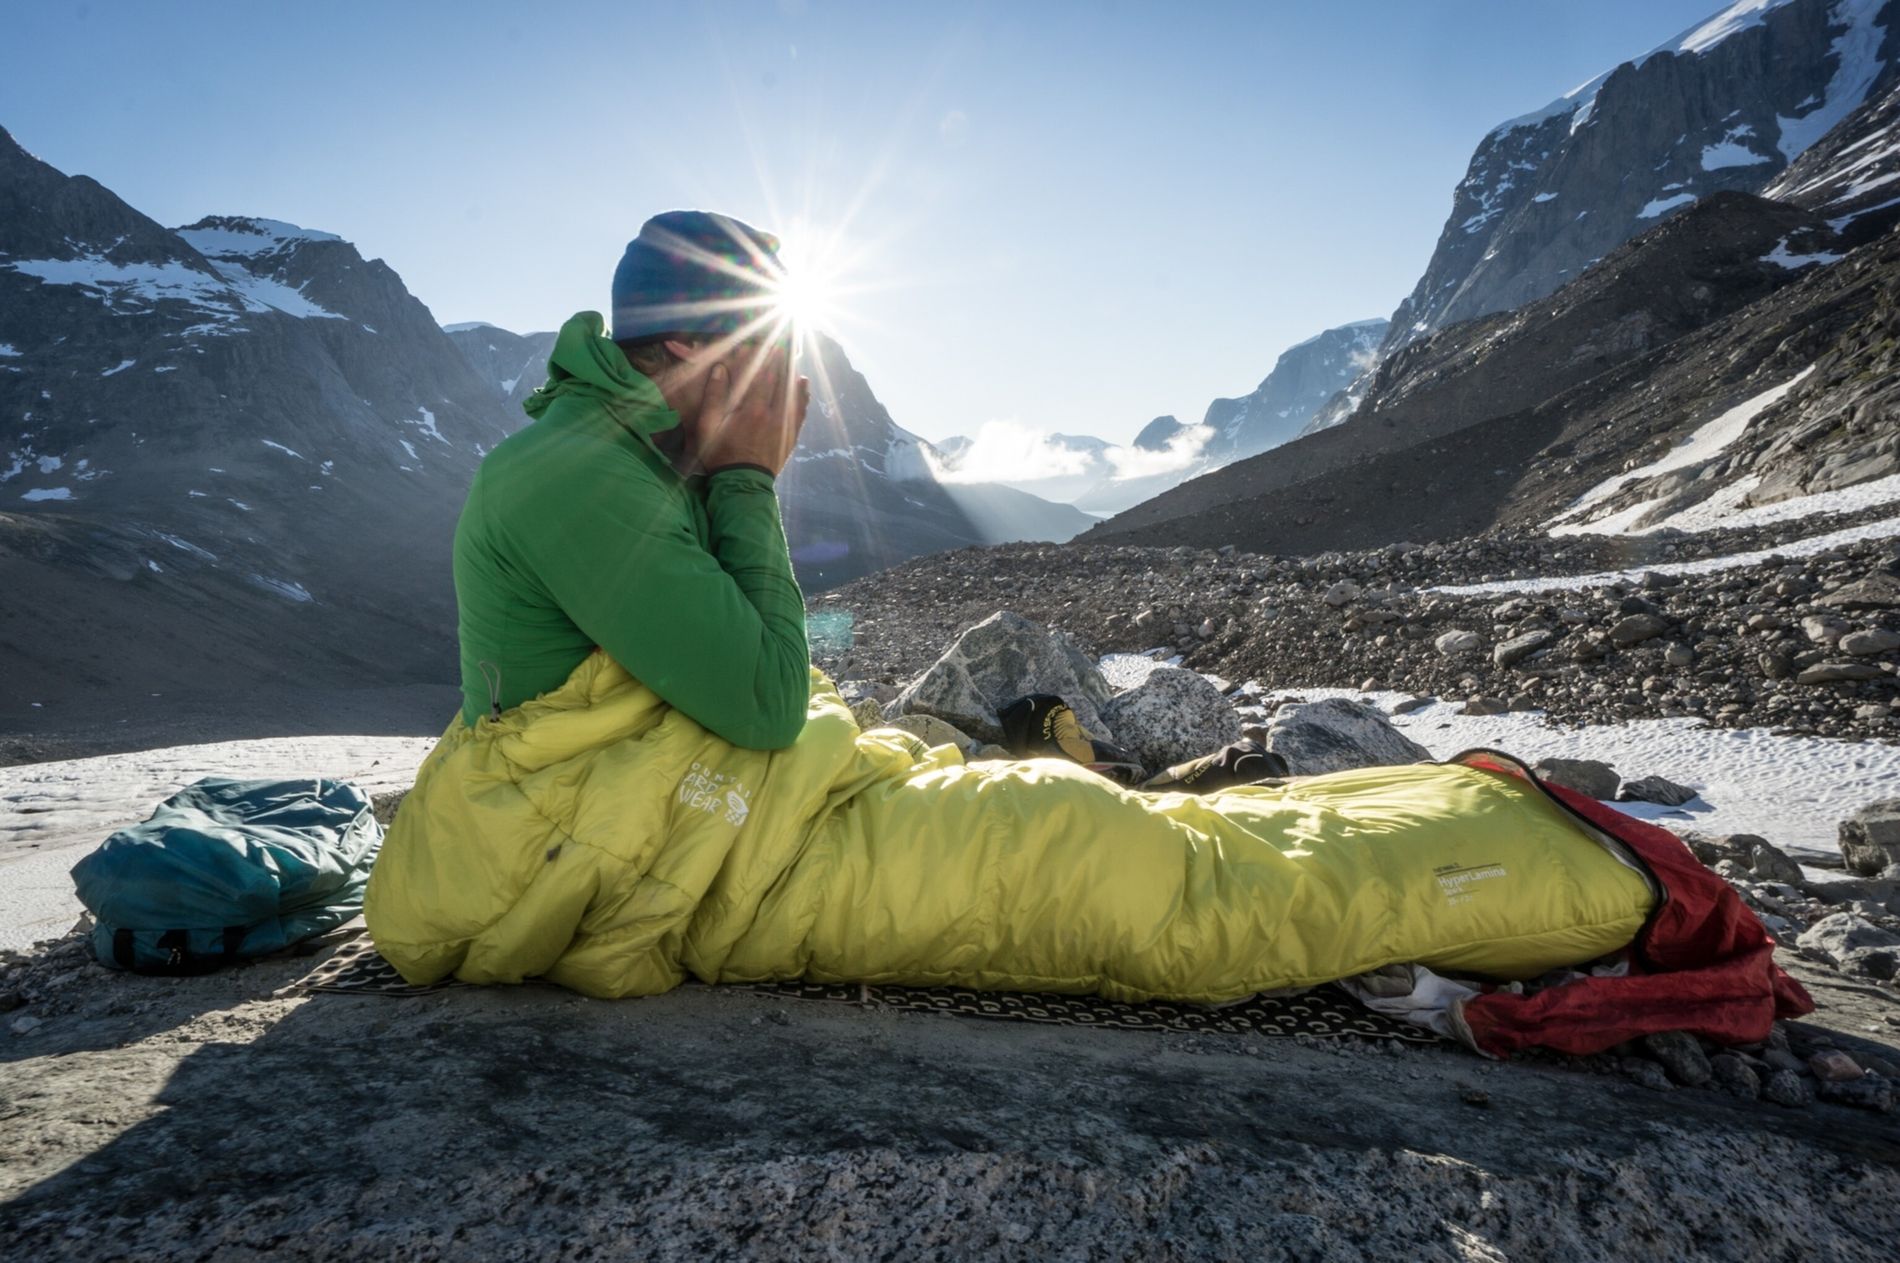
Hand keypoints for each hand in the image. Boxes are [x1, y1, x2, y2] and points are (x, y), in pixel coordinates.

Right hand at [696, 342, 810, 476]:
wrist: (742, 483)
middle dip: (782, 362)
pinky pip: (800, 411)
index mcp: (752, 409)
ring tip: (793, 358)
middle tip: (785, 345)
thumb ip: (714, 396)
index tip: (771, 344)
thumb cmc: (720, 454)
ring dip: (792, 374)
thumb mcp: (708, 426)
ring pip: (793, 393)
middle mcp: (773, 414)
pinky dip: (803, 396)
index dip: (768, 358)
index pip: (764, 376)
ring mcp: (785, 425)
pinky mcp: (791, 436)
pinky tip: (803, 384)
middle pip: (781, 381)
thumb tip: (720, 369)